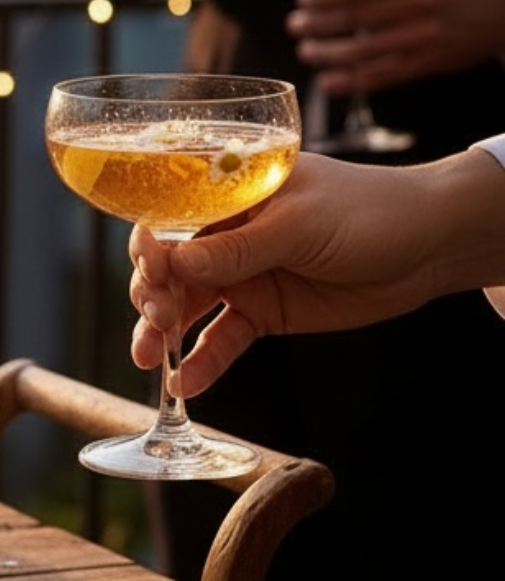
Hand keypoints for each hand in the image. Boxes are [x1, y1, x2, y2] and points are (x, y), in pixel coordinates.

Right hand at [128, 151, 504, 397]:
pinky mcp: (263, 313)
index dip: (150, 248)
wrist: (431, 244)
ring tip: (151, 362)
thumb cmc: (369, 210)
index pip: (170, 220)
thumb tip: (172, 265)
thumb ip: (237, 247)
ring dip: (163, 335)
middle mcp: (227, 237)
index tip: (151, 273)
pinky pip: (223, 339)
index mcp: (229, 197)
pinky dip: (203, 361)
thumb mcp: (298, 224)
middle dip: (153, 296)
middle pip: (169, 270)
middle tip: (160, 320)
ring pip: (186, 308)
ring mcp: (243, 276)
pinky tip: (186, 383)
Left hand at [287, 0, 504, 95]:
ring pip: (362, 51)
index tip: (303, 2)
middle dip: (316, 24)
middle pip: (352, 18)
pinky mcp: (432, 61)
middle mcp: (418, 2)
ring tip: (307, 51)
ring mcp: (425, 34)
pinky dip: (351, 81)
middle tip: (295, 26)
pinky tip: (328, 83)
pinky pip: (384, 76)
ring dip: (326, 53)